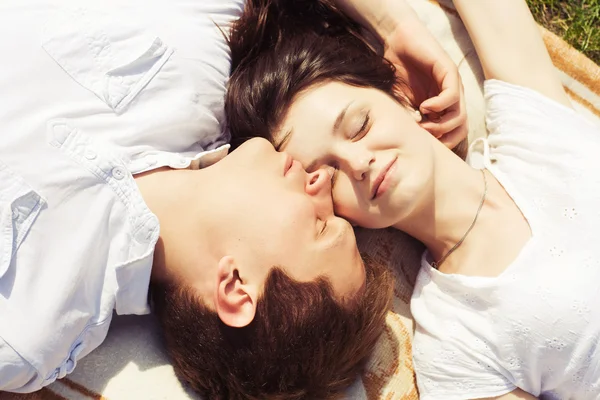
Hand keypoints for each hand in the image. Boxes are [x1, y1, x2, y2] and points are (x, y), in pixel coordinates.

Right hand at [382, 18, 467, 148]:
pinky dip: (439, 106)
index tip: (421, 145)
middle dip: (444, 139)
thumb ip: (408, 119)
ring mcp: (452, 86)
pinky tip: (424, 106)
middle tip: (424, 137)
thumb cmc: (396, 72)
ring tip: (423, 124)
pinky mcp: (449, 73)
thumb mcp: (399, 102)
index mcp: (440, 108)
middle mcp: (450, 98)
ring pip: (460, 116)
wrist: (396, 42)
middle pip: (461, 129)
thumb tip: (415, 138)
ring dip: (441, 126)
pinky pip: (452, 97)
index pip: (452, 134)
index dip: (439, 144)